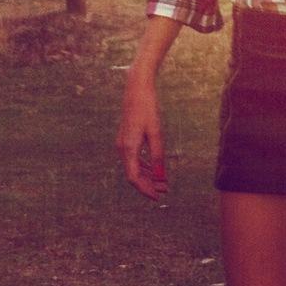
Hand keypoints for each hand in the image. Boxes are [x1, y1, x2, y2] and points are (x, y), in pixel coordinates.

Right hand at [116, 73, 169, 201]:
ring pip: (134, 167)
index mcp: (128, 148)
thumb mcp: (156, 131)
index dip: (145, 189)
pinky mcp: (126, 139)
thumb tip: (161, 176)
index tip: (157, 196)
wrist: (136, 89)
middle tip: (163, 191)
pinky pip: (134, 158)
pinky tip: (155, 169)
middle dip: (148, 184)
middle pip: (134, 174)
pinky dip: (144, 166)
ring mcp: (122, 144)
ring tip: (162, 183)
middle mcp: (122, 149)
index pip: (134, 178)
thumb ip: (158, 154)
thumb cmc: (148, 108)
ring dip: (147, 176)